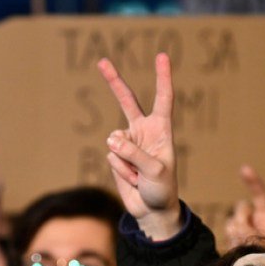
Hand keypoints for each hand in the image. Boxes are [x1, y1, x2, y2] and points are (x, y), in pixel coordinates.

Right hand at [98, 53, 181, 241]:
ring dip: (126, 162)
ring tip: (140, 176)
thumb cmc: (162, 189)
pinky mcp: (116, 156)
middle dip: (114, 81)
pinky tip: (132, 179)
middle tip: (102, 60)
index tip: (162, 56)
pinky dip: (121, 171)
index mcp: (161, 129)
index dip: (162, 77)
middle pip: (127, 101)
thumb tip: (111, 139)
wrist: (152, 209)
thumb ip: (134, 154)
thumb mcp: (154, 171)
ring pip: (115, 142)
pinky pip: (111, 157)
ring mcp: (128, 143)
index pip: (163, 98)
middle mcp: (143, 131)